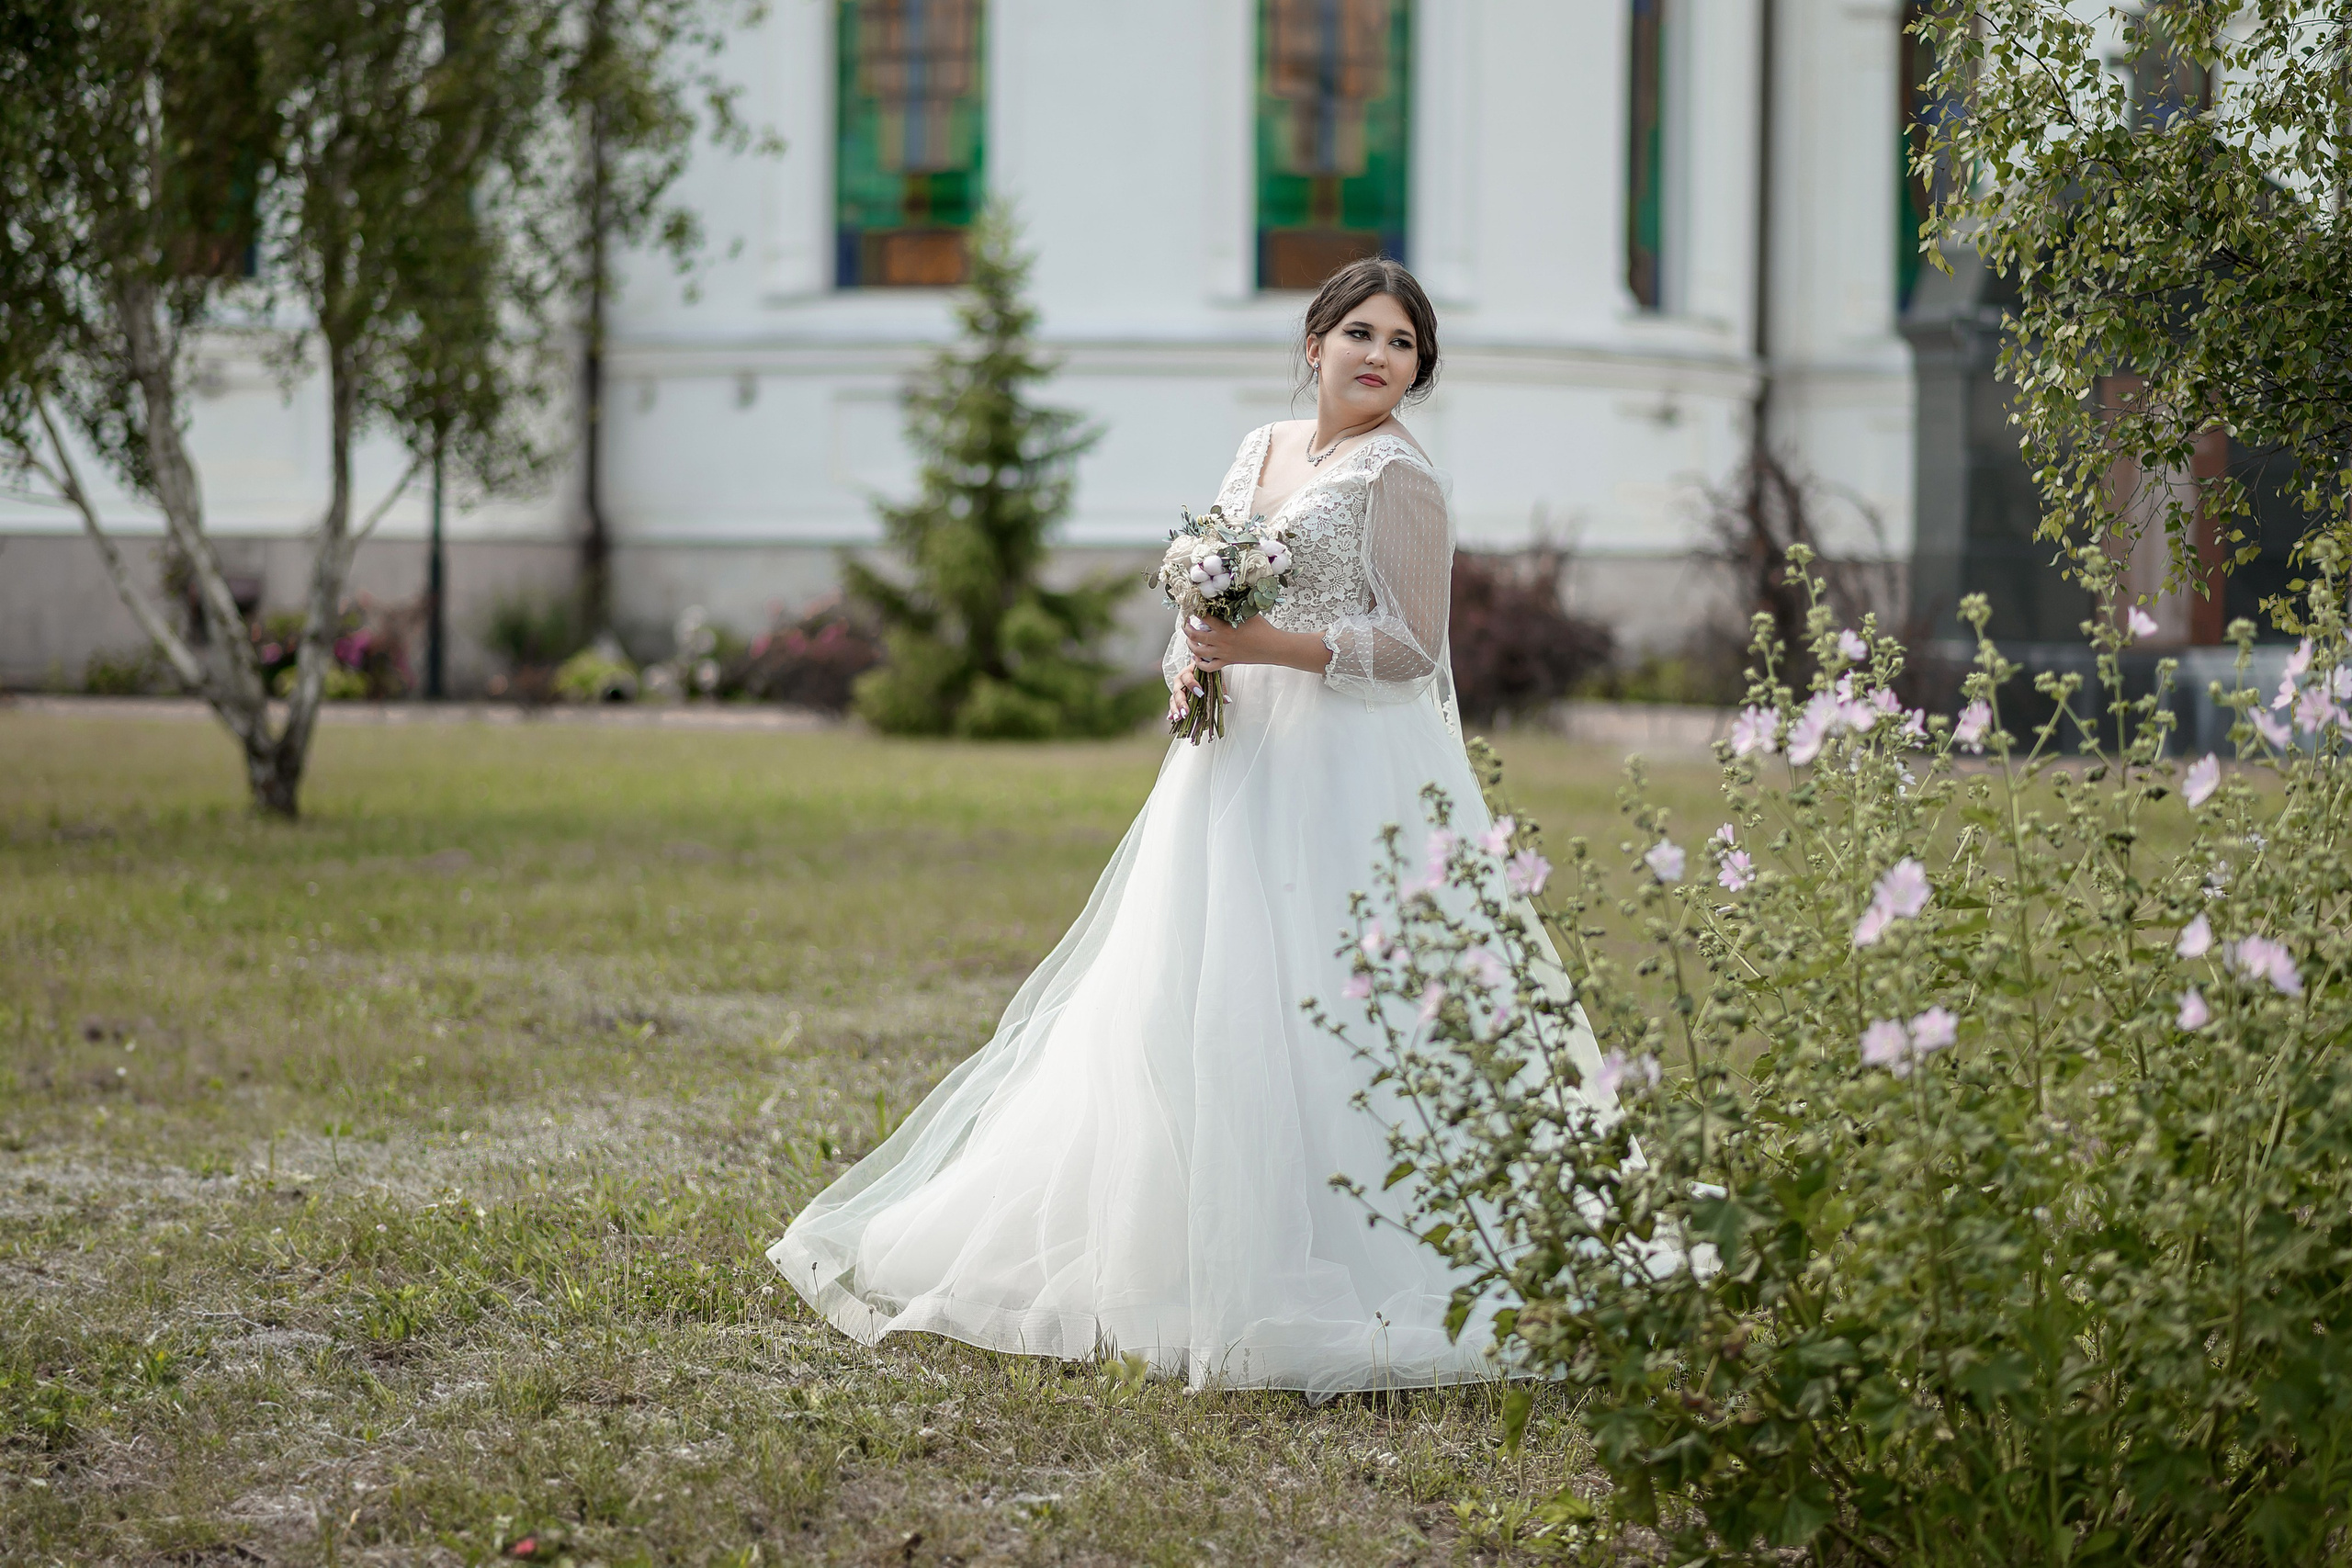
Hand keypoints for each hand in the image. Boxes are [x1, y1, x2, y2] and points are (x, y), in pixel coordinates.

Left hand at [1183, 614, 1332, 673]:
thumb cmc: (1263, 628)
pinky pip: (1208, 667)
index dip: (1194, 611)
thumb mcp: (1248, 613)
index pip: (1203, 617)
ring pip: (1198, 652)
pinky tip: (1197, 658)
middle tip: (1186, 623)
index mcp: (1225, 627)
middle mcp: (1220, 641)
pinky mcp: (1227, 662)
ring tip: (1189, 639)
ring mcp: (1223, 653)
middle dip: (1187, 628)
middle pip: (1195, 636)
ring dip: (1190, 645)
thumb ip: (1236, 606)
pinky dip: (1200, 663)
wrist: (1273, 647)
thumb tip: (1228, 595)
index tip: (1191, 608)